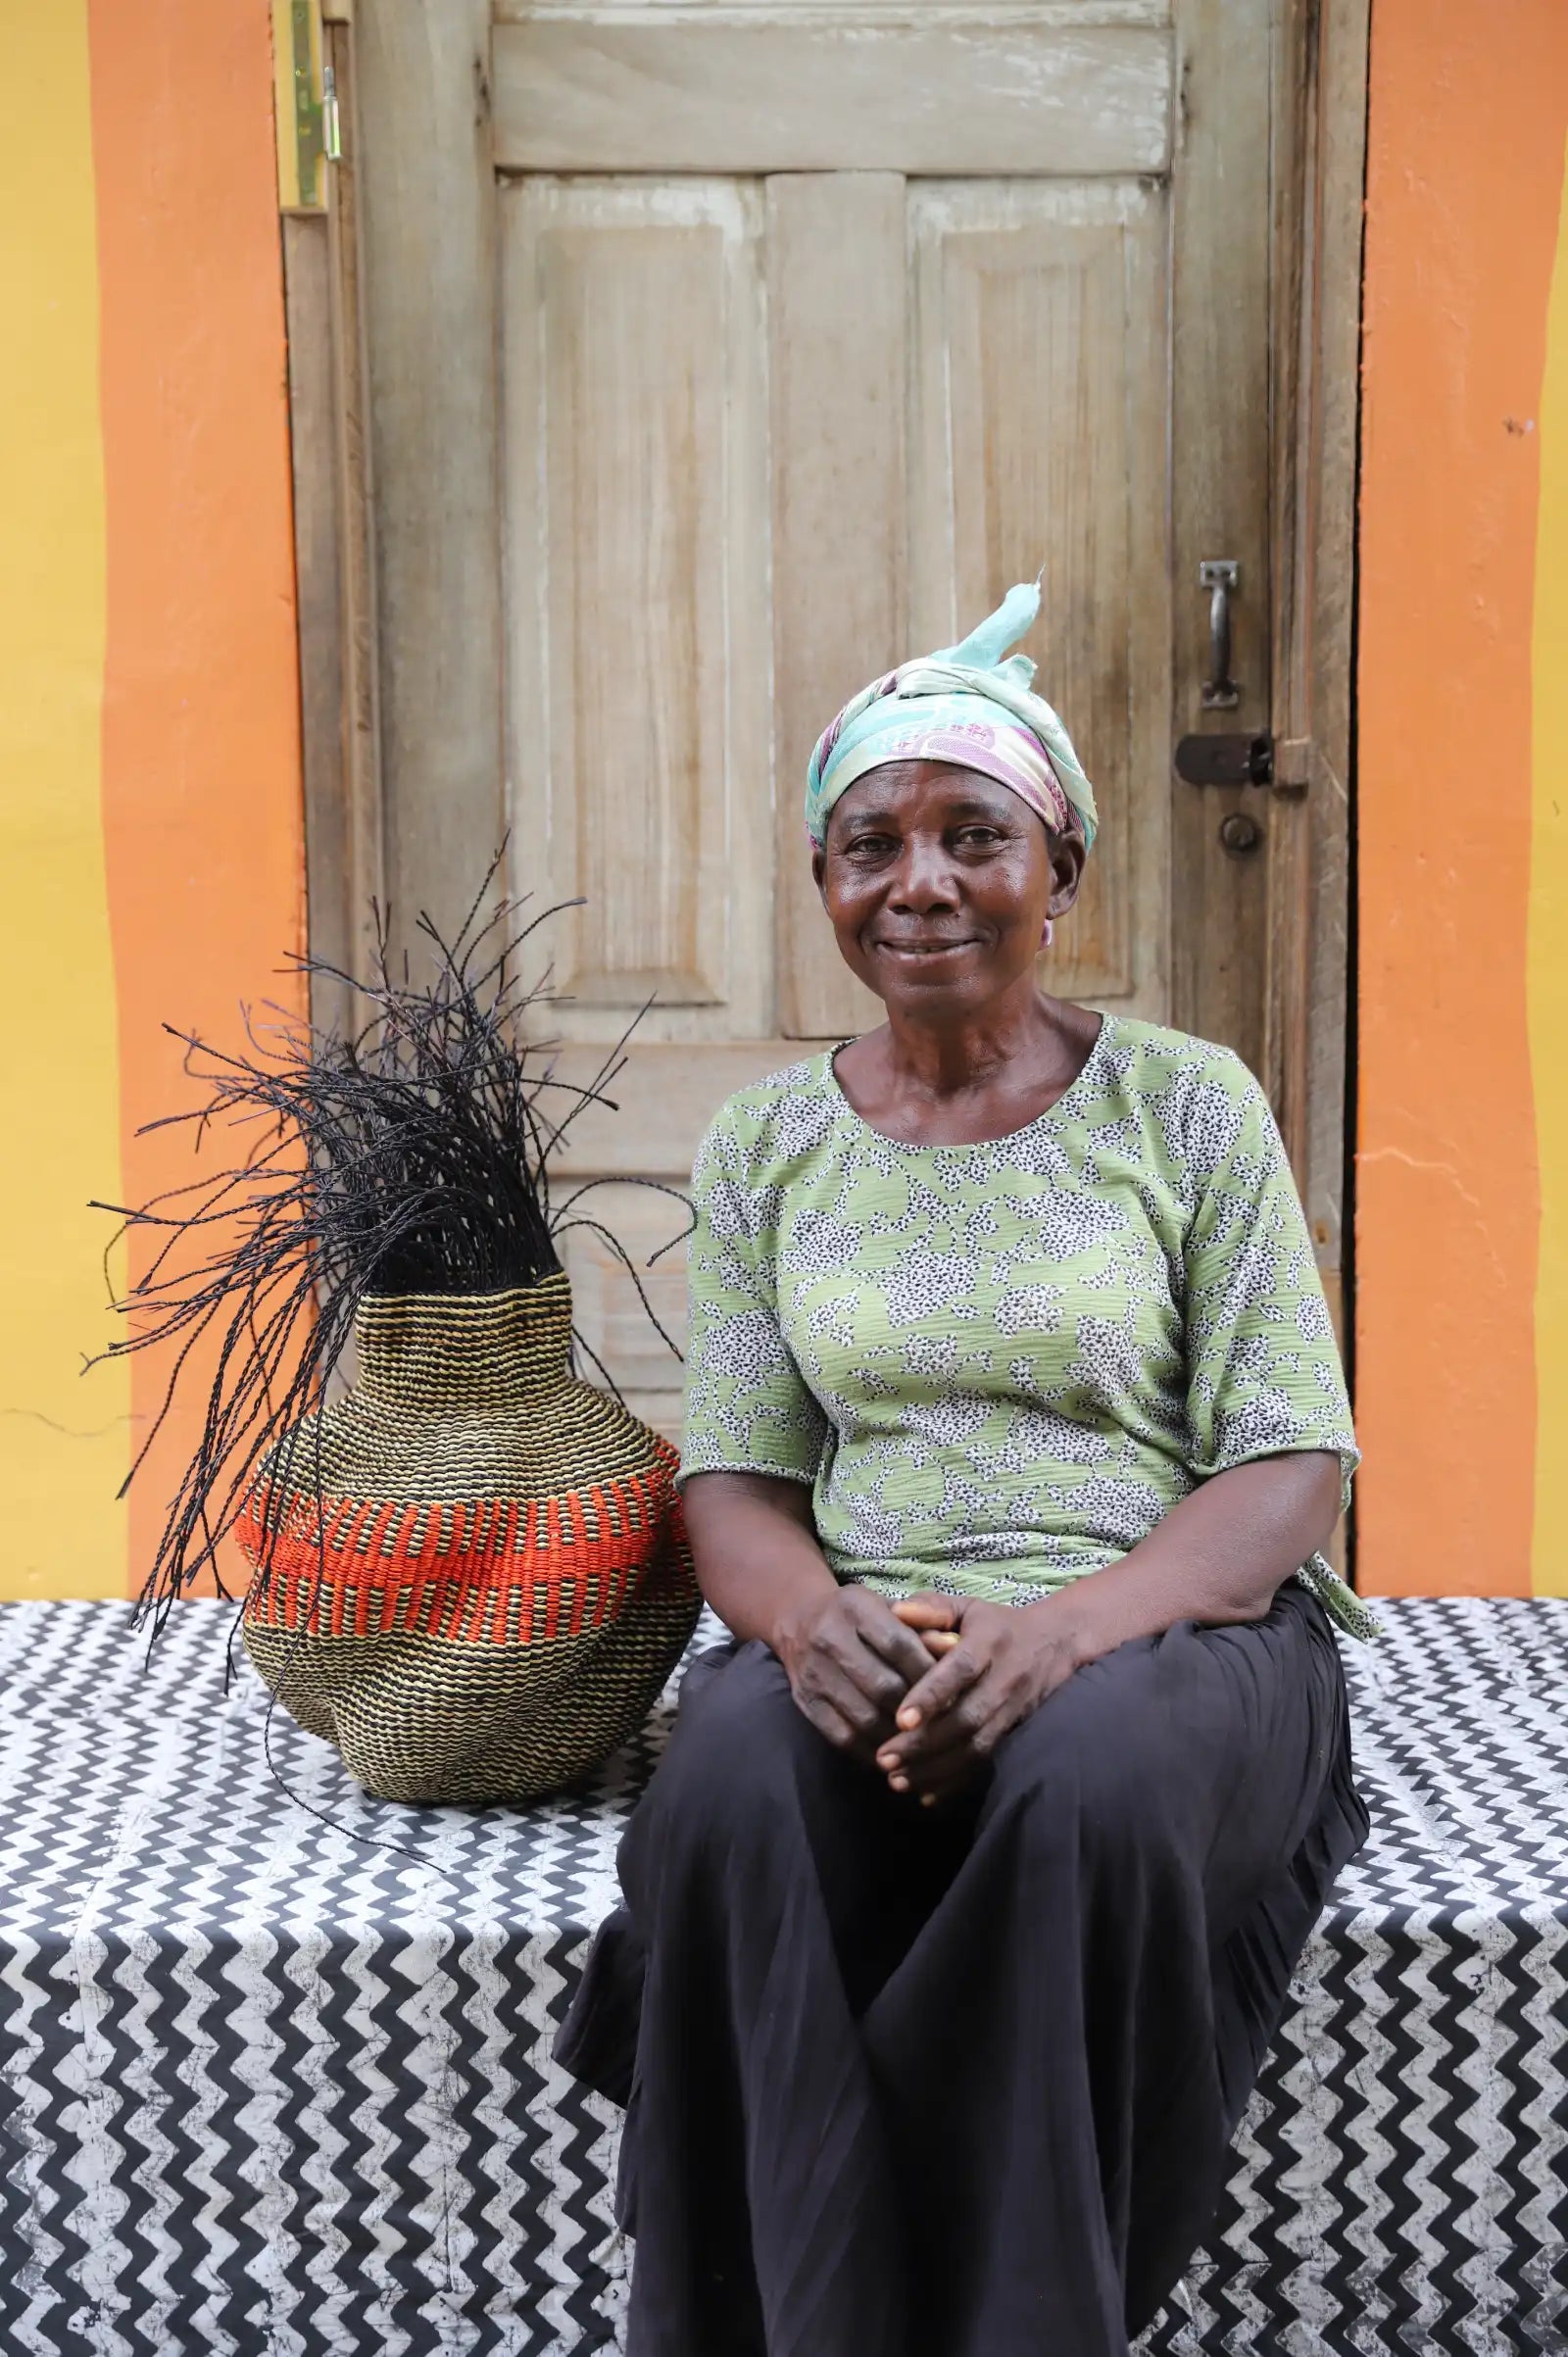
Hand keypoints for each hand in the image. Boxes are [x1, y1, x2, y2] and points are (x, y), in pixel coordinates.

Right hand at [771, 1584, 944, 1764]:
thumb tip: (956, 1648)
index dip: (928, 1671)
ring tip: (925, 1743)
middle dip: (918, 1710)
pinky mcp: (805, 1703)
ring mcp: (813, 1673)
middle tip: (946, 1725)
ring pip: (865, 1717)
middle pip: (883, 1685)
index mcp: (854, 1607)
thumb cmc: (859, 1617)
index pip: (898, 1644)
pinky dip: (874, 1750)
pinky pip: (844, 1737)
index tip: (954, 1691)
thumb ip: (923, 1628)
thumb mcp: (889, 1609)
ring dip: (899, 1737)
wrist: (799, 1622)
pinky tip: (895, 1752)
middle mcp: (828, 1638)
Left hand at [875, 1595, 1086, 1802]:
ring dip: (936, 1769)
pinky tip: (926, 1794)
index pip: (961, 1670)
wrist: (1056, 1644)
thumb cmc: (996, 1624)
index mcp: (989, 1643)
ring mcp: (1012, 1711)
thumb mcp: (967, 1607)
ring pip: (976, 1747)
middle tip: (883, 1760)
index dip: (932, 1695)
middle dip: (924, 1744)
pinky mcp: (1014, 1733)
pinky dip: (957, 1782)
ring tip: (897, 1782)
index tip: (900, 1719)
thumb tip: (894, 1611)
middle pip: (966, 1718)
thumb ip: (931, 1607)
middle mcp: (1004, 1680)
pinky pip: (986, 1762)